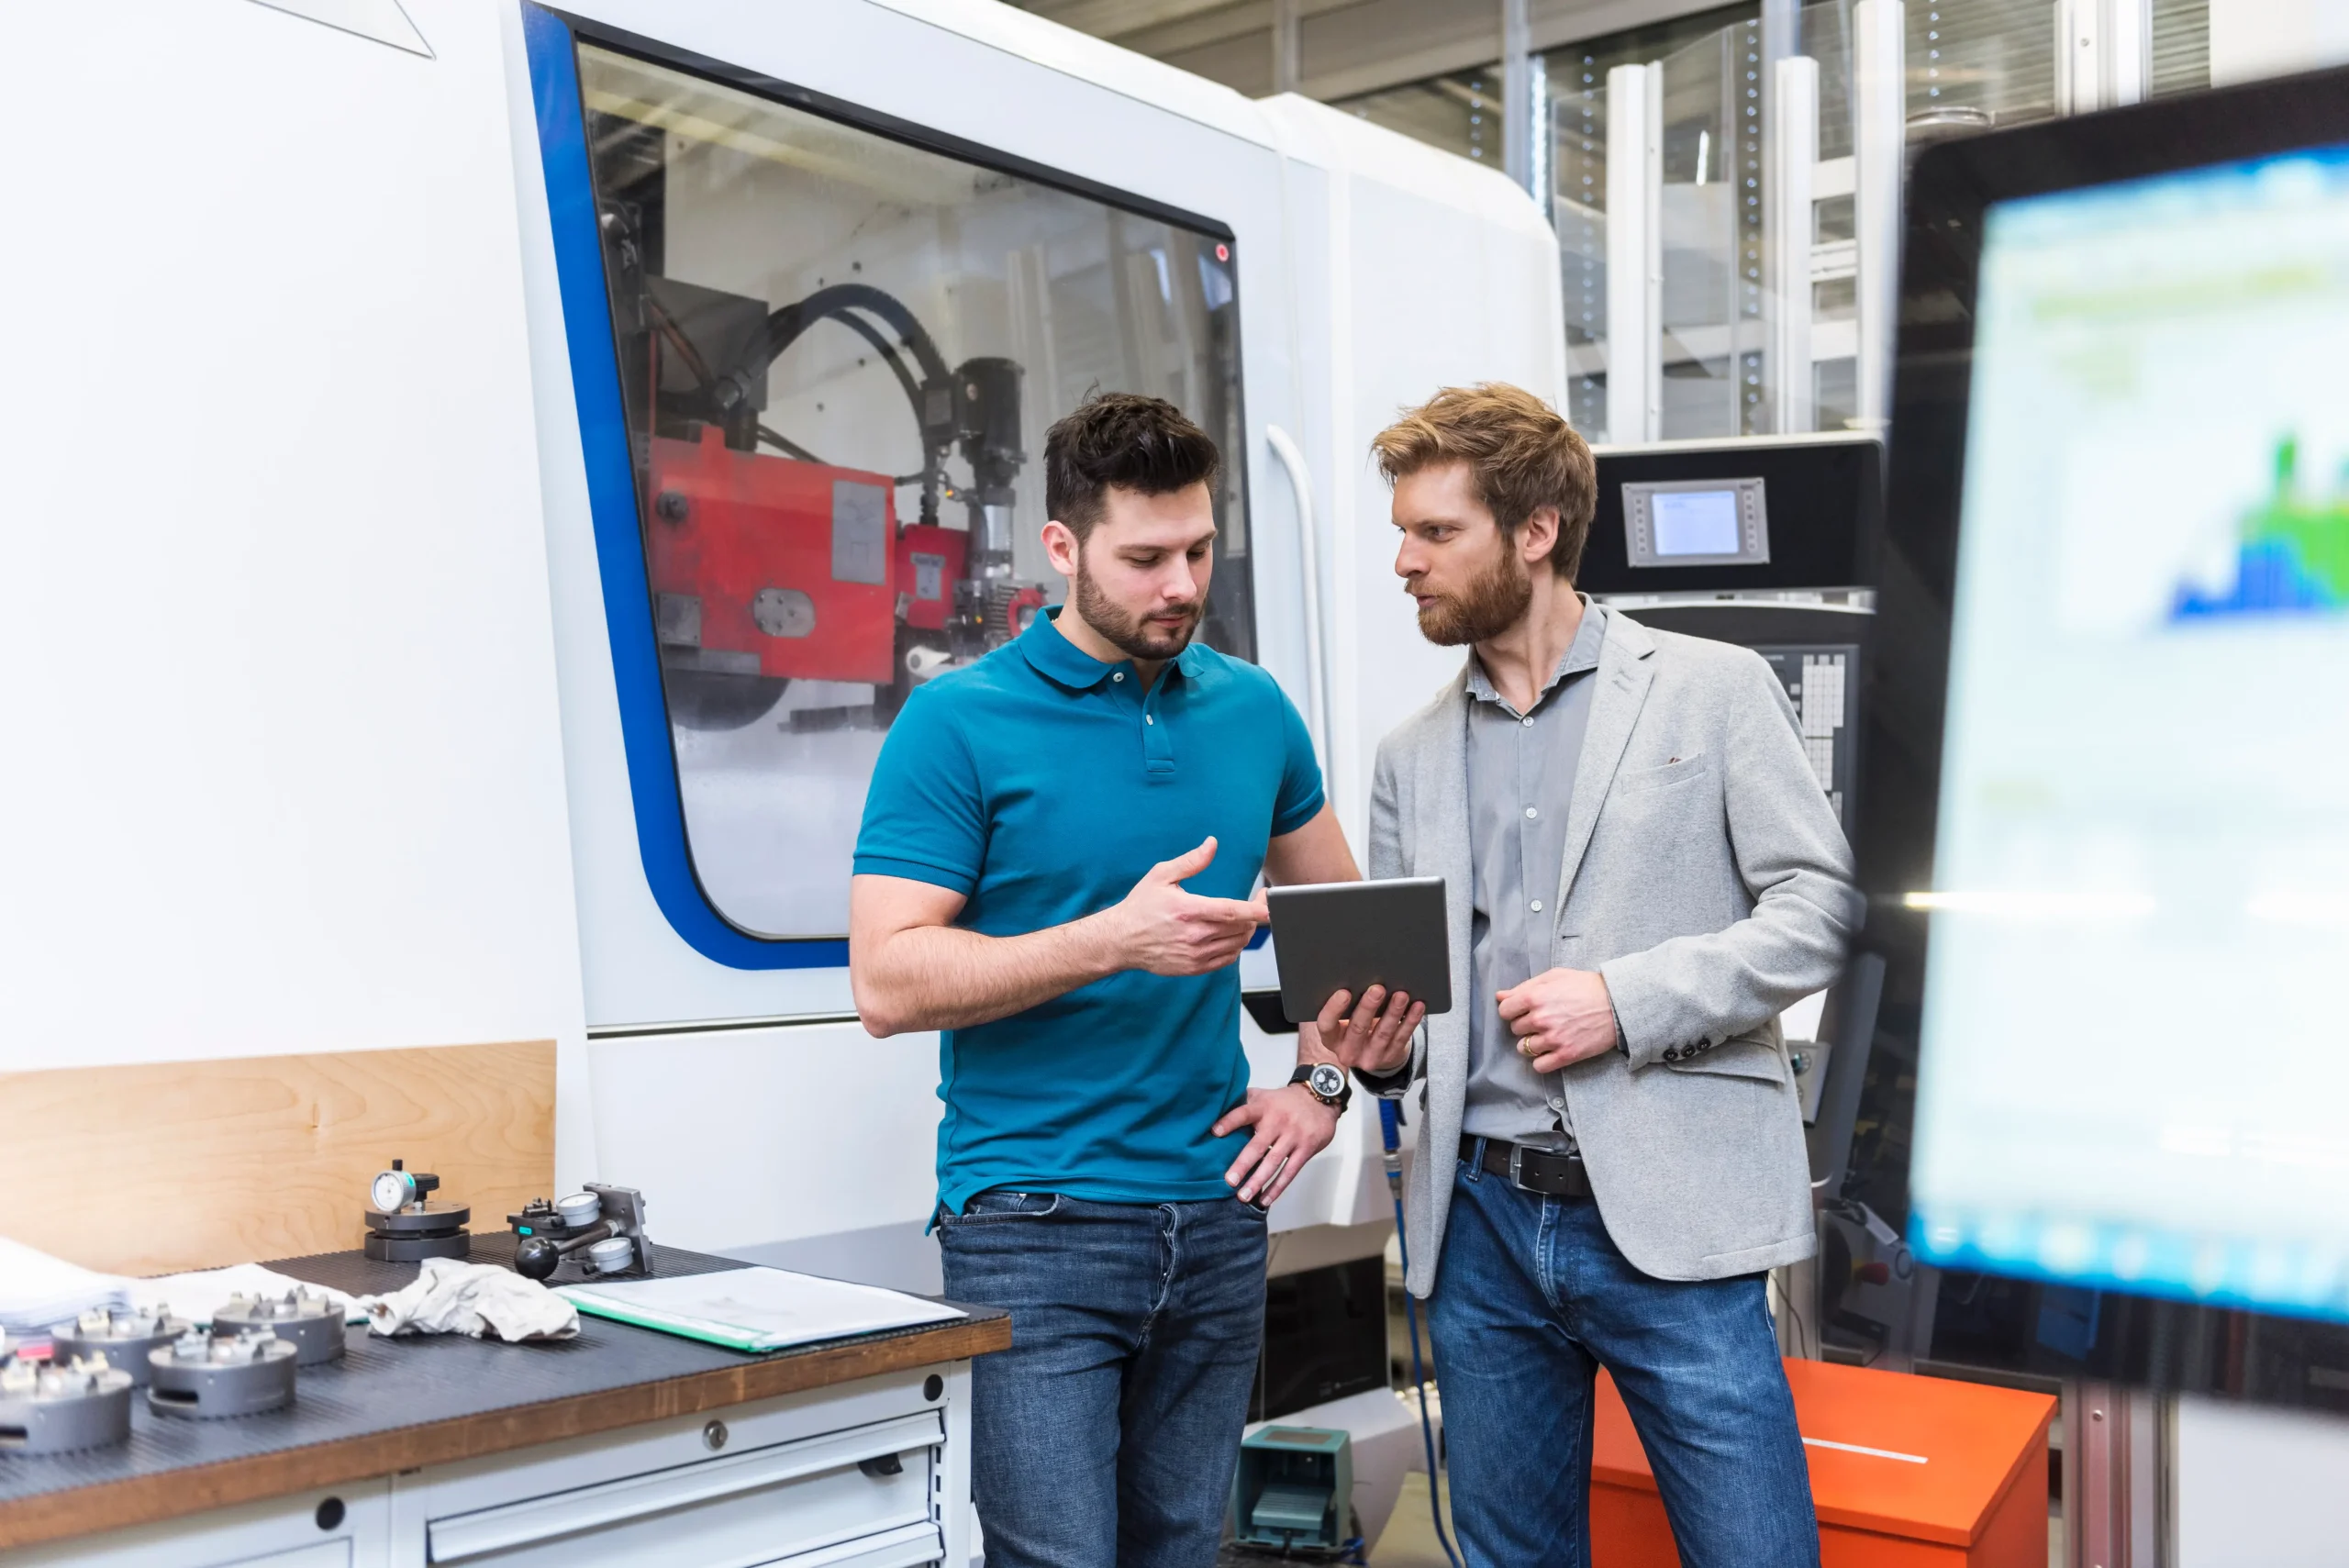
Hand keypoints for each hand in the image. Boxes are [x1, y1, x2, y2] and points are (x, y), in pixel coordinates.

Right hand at [1104, 837, 1267, 976]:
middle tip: (1255, 904)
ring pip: (1237, 944)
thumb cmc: (1139, 908)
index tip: (1269, 904)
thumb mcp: (1161, 876)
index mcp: (1188, 910)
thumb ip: (1191, 861)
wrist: (1120, 940)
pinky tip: (1229, 935)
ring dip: (1246, 931)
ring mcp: (1195, 955)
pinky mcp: (1194, 968)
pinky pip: (1227, 959)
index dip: (1256, 909)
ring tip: (1241, 918)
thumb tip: (1212, 844)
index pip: (1232, 911)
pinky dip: (1235, 947)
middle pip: (1240, 928)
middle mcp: (1194, 935)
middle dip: (1254, 915)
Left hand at [1214, 1084, 1339, 1205]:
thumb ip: (1244, 1101)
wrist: (1319, 1099)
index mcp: (1263, 1107)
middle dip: (1243, 1164)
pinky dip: (1277, 1187)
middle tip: (1229, 1181)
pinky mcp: (1306, 1149)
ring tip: (1244, 1196)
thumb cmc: (1285, 1101)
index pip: (1244, 1113)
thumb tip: (1217, 1108)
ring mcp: (1293, 1136)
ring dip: (1258, 1181)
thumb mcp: (1264, 1095)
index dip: (1229, 1121)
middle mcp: (1277, 1122)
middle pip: (1258, 1145)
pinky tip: (1265, 1199)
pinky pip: (1290, 1171)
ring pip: (1273, 1162)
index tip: (1215, 1132)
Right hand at [1313, 985, 1424, 1075]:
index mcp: (1331, 1038)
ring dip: (1393, 1012)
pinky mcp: (1390, 1056)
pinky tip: (1416, 1006)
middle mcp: (1348, 1051)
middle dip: (1368, 1007)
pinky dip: (1410, 1020)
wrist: (1371, 1053)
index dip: (1334, 1009)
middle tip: (1377, 989)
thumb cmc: (1353, 1027)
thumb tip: (1358, 977)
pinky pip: (1402, 1037)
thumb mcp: (1343, 1021)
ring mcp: (1370, 1057)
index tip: (1344, 992)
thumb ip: (1346, 1005)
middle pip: (1357, 1029)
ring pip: (1383, 1033)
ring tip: (1401, 995)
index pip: (1326, 1025)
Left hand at [1496, 967, 1618, 1072]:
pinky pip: (1539, 1066)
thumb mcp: (1555, 977)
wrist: (1617, 1003)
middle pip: (1515, 1029)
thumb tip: (1500, 996)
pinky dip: (1541, 1061)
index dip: (1512, 1011)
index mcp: (1535, 997)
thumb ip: (1525, 986)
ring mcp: (1553, 1038)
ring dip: (1532, 1043)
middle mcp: (1540, 1019)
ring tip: (1547, 1036)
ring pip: (1524, 1048)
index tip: (1522, 1011)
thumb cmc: (1586, 986)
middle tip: (1542, 1021)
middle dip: (1525, 1025)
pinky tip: (1550, 1052)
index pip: (1504, 1011)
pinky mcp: (1566, 1054)